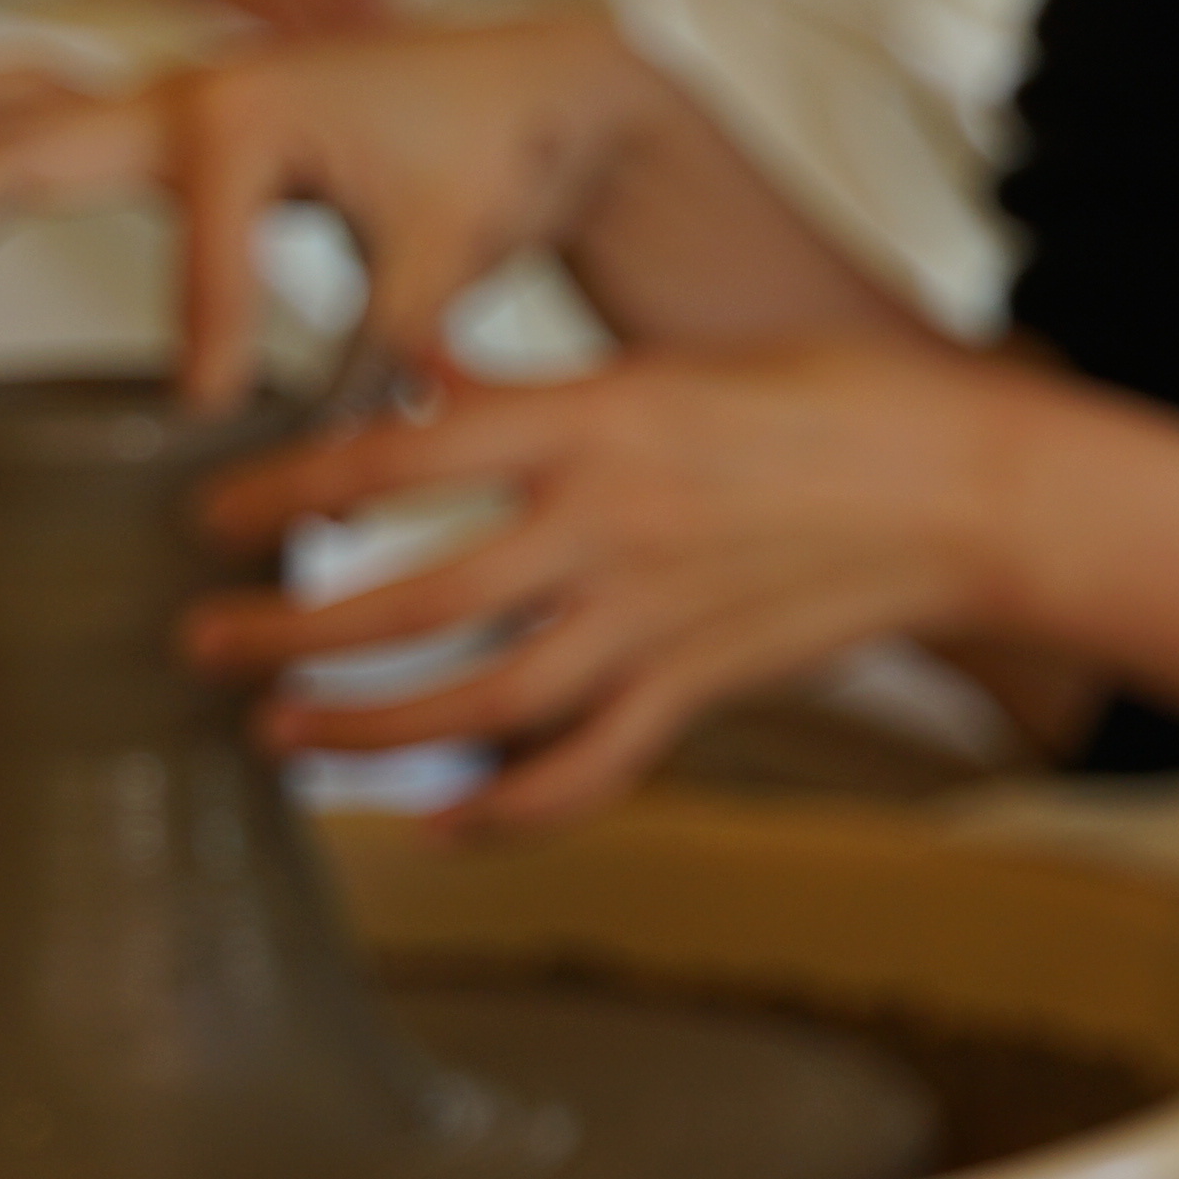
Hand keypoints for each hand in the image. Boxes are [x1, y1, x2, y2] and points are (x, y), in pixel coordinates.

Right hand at [0, 2, 677, 404]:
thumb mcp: (449, 262)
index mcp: (247, 122)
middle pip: (10, 166)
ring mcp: (162, 93)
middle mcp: (179, 93)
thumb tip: (331, 468)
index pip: (208, 265)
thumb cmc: (498, 163)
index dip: (220, 344)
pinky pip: (35, 100)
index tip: (225, 417)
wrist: (540, 83)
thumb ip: (382, 359)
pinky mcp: (171, 109)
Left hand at [189, 343, 1051, 822]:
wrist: (973, 489)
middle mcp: (610, 528)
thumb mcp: (672, 357)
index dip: (280, 488)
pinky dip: (505, 809)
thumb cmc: (835, 402)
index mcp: (597, 421)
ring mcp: (654, 620)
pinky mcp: (699, 688)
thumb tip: (416, 373)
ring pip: (476, 700)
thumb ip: (536, 384)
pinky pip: (584, 769)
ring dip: (361, 727)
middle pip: (408, 601)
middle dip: (286, 631)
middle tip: (205, 640)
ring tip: (280, 730)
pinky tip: (438, 821)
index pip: (394, 459)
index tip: (210, 509)